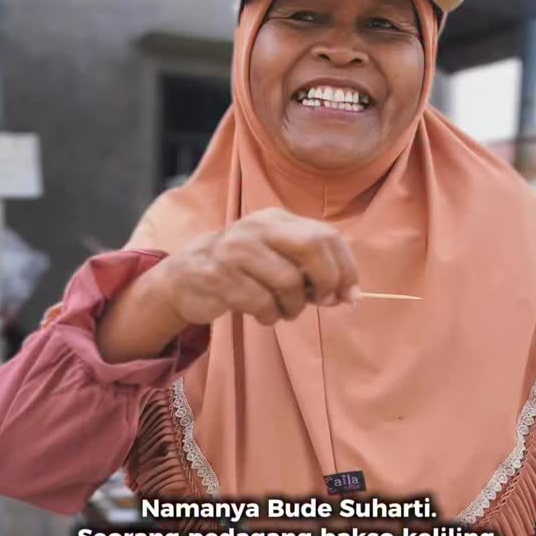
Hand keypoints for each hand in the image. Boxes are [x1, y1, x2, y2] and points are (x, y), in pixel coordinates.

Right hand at [158, 207, 359, 326]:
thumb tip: (351, 295)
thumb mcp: (276, 259)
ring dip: (294, 307)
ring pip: (289, 282)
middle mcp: (258, 228)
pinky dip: (270, 316)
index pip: (326, 235)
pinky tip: (263, 314)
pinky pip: (262, 303)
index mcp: (276, 220)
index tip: (348, 293)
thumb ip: (312, 271)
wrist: (185, 277)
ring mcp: (236, 250)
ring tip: (284, 311)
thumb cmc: (242, 271)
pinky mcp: (220, 276)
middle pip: (312, 247)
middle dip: (327, 281)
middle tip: (322, 301)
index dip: (345, 267)